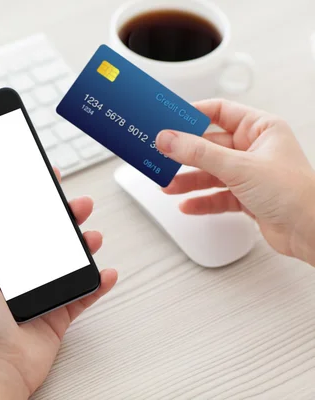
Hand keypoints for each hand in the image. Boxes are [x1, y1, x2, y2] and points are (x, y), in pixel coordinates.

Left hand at [0, 168, 117, 399]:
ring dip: (84, 245)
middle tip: (78, 204)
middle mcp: (19, 274)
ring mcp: (40, 292)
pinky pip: (83, 294)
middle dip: (65, 218)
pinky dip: (97, 283)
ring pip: (69, 261)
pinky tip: (105, 272)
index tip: (43, 180)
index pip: (14, 223)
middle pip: (47, 237)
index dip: (30, 200)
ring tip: (93, 236)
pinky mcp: (58, 313)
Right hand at [156, 98, 314, 263]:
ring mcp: (250, 174)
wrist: (312, 233)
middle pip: (209, 145)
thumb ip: (199, 153)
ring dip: (188, 180)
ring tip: (168, 185)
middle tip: (161, 156)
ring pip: (210, 172)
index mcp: (260, 128)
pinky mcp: (246, 197)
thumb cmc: (296, 194)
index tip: (168, 120)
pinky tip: (187, 204)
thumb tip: (169, 139)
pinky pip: (216, 195)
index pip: (219, 111)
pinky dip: (201, 200)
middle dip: (184, 154)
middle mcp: (254, 149)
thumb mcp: (239, 167)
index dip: (192, 114)